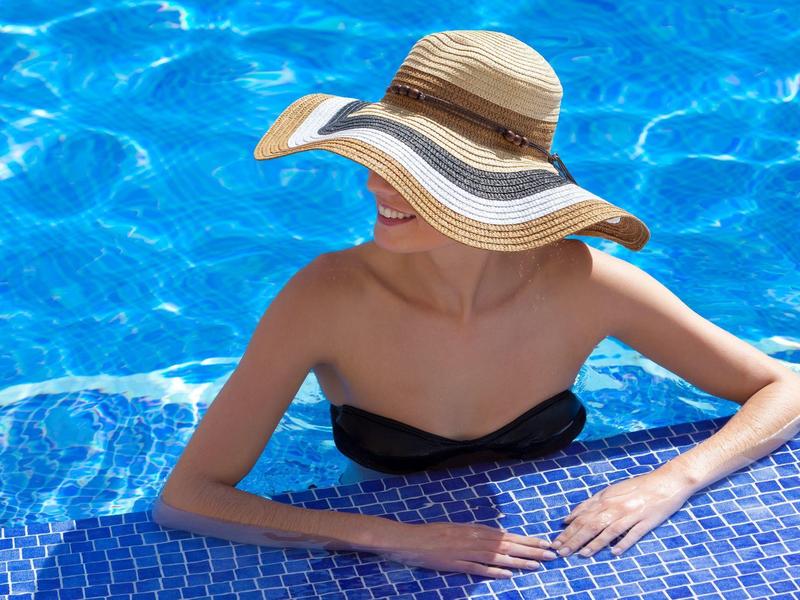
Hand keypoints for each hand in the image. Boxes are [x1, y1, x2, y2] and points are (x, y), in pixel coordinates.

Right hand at [377, 521, 558, 578]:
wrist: (411, 539)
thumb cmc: (433, 533)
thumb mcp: (458, 529)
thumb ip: (476, 535)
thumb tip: (495, 538)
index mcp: (476, 530)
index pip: (507, 535)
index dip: (527, 540)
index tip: (544, 542)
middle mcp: (475, 539)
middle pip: (508, 545)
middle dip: (531, 549)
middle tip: (551, 553)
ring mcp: (467, 552)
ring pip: (499, 557)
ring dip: (520, 561)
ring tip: (538, 565)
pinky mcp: (457, 564)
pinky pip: (480, 568)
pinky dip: (495, 571)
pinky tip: (509, 574)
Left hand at [550, 467, 693, 557]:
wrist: (666, 481)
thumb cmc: (636, 487)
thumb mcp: (610, 491)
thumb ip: (590, 504)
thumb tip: (569, 518)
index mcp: (605, 499)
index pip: (581, 518)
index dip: (568, 531)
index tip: (556, 543)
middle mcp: (615, 506)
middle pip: (591, 525)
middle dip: (574, 539)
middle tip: (561, 552)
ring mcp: (631, 514)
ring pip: (609, 530)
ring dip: (594, 543)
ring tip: (582, 554)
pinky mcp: (647, 521)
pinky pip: (633, 533)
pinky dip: (623, 542)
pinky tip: (614, 552)